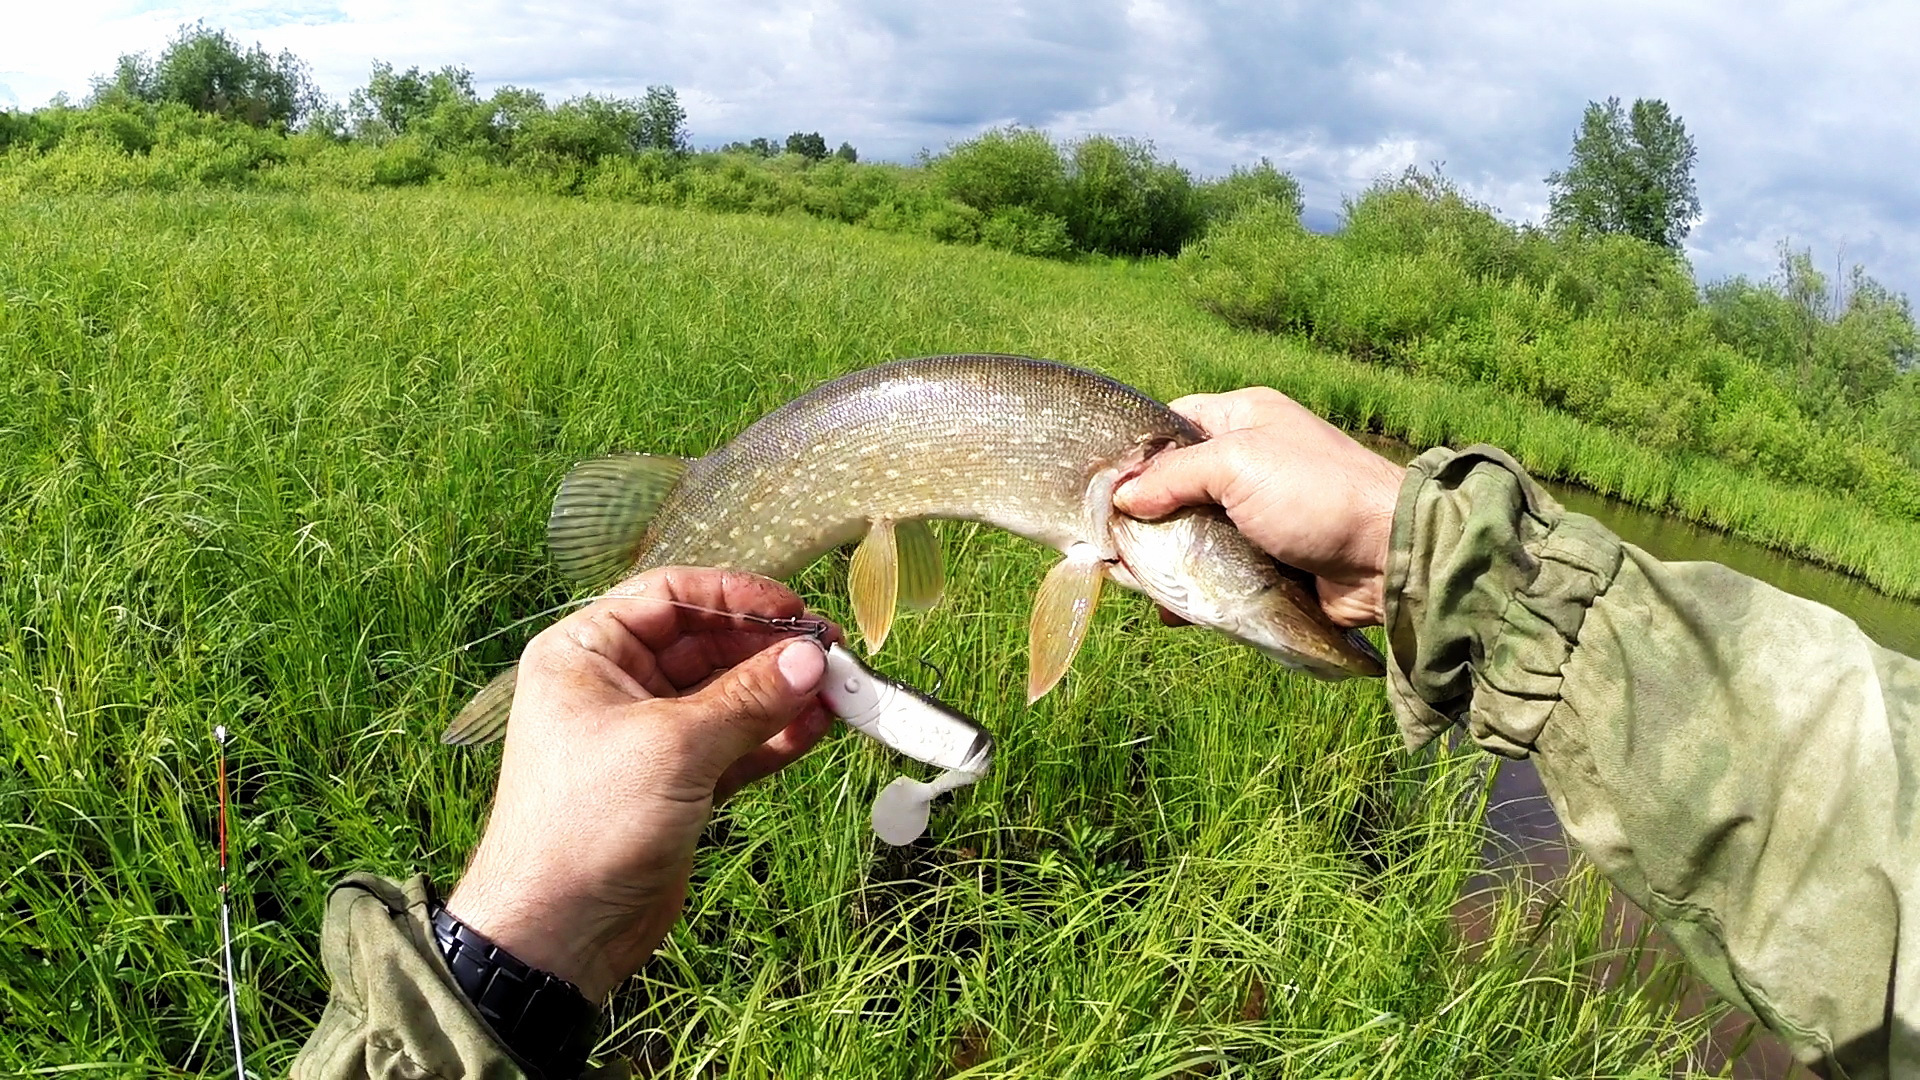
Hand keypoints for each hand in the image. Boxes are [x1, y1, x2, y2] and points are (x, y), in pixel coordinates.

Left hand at [445, 567, 840, 1000]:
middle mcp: (615, 685)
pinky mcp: (678, 783)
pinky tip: (819, 727)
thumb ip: (748, 698)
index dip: (735, 596)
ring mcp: (649, 737)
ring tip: (840, 692)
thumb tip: (812, 660)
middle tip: (831, 656)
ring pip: (728, 697)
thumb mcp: (674, 746)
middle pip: (706, 644)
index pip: (670, 597)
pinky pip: (736, 744)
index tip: (793, 611)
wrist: (558, 932)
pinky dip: (776, 736)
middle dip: (769, 650)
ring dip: (782, 694)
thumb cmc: (589, 822)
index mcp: (587, 653)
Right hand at [1114, 388, 1405, 627]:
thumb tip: (1122, 497)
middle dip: (1143, 514)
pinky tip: (1169, 608)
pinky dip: (1191, 591)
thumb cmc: (1316, 493)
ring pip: (1188, 534)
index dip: (1136, 450)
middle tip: (1109, 540)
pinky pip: (1212, 573)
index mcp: (1243, 420)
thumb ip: (1173, 475)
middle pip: (1173, 485)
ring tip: (1135, 579)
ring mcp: (1255, 516)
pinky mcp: (1263, 562)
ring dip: (1163, 558)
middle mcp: (1248, 463)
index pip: (1172, 423)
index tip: (1100, 484)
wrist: (1387, 556)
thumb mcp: (1238, 464)